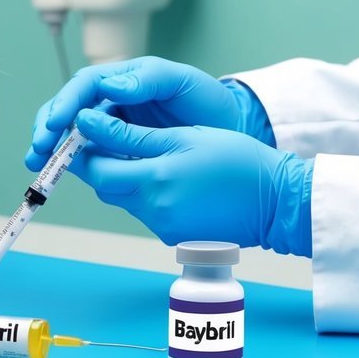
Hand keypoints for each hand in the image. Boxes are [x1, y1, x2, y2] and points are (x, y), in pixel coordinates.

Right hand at [26, 57, 241, 170]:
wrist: (230, 132)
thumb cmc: (207, 101)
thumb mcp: (183, 82)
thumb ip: (150, 80)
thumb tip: (110, 86)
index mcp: (123, 79)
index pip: (84, 86)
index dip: (66, 103)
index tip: (57, 123)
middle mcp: (111, 101)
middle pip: (68, 109)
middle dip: (48, 127)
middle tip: (39, 148)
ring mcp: (112, 127)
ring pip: (71, 133)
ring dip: (50, 147)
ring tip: (36, 163)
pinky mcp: (117, 151)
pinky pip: (89, 155)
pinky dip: (70, 164)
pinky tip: (56, 174)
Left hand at [69, 109, 313, 255]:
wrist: (276, 201)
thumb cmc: (237, 161)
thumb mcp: (183, 137)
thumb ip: (131, 134)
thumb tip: (87, 122)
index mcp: (155, 180)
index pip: (96, 170)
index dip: (82, 150)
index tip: (83, 130)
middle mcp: (153, 209)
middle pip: (105, 187)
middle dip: (99, 163)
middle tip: (107, 136)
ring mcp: (163, 226)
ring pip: (124, 199)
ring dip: (122, 177)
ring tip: (143, 153)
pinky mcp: (173, 236)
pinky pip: (145, 211)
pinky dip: (144, 192)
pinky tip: (166, 176)